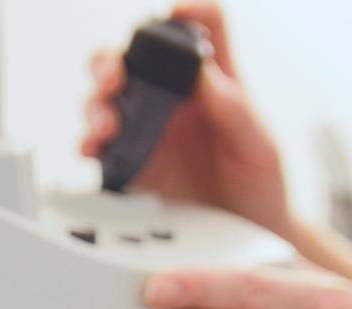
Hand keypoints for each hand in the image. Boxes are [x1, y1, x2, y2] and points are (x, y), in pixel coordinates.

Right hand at [80, 2, 291, 235]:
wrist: (251, 242)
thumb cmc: (262, 190)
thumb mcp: (261, 148)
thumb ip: (237, 110)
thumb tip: (204, 74)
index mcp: (215, 83)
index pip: (203, 26)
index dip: (187, 12)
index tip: (173, 17)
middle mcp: (177, 101)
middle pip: (135, 58)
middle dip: (114, 60)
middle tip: (115, 78)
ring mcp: (150, 132)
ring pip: (108, 99)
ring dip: (97, 104)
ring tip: (106, 125)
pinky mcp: (133, 167)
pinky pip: (101, 148)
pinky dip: (89, 144)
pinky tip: (94, 149)